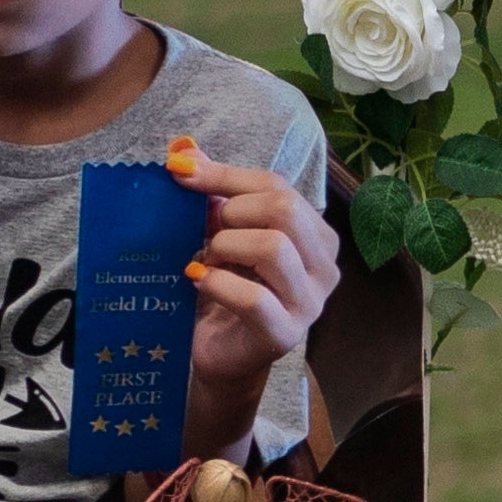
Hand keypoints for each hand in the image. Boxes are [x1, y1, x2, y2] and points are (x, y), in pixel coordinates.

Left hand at [171, 138, 338, 397]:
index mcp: (315, 235)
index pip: (277, 186)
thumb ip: (210, 191)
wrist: (218, 353)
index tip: (177, 172)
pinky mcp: (285, 334)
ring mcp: (310, 303)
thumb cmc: (223, 289)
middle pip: (284, 209)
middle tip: (205, 231)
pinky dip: (217, 283)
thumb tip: (182, 148)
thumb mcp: (217, 233)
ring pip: (274, 247)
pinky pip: (254, 298)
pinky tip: (198, 280)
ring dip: (225, 247)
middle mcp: (324, 266)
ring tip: (206, 259)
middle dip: (232, 212)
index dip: (224, 175)